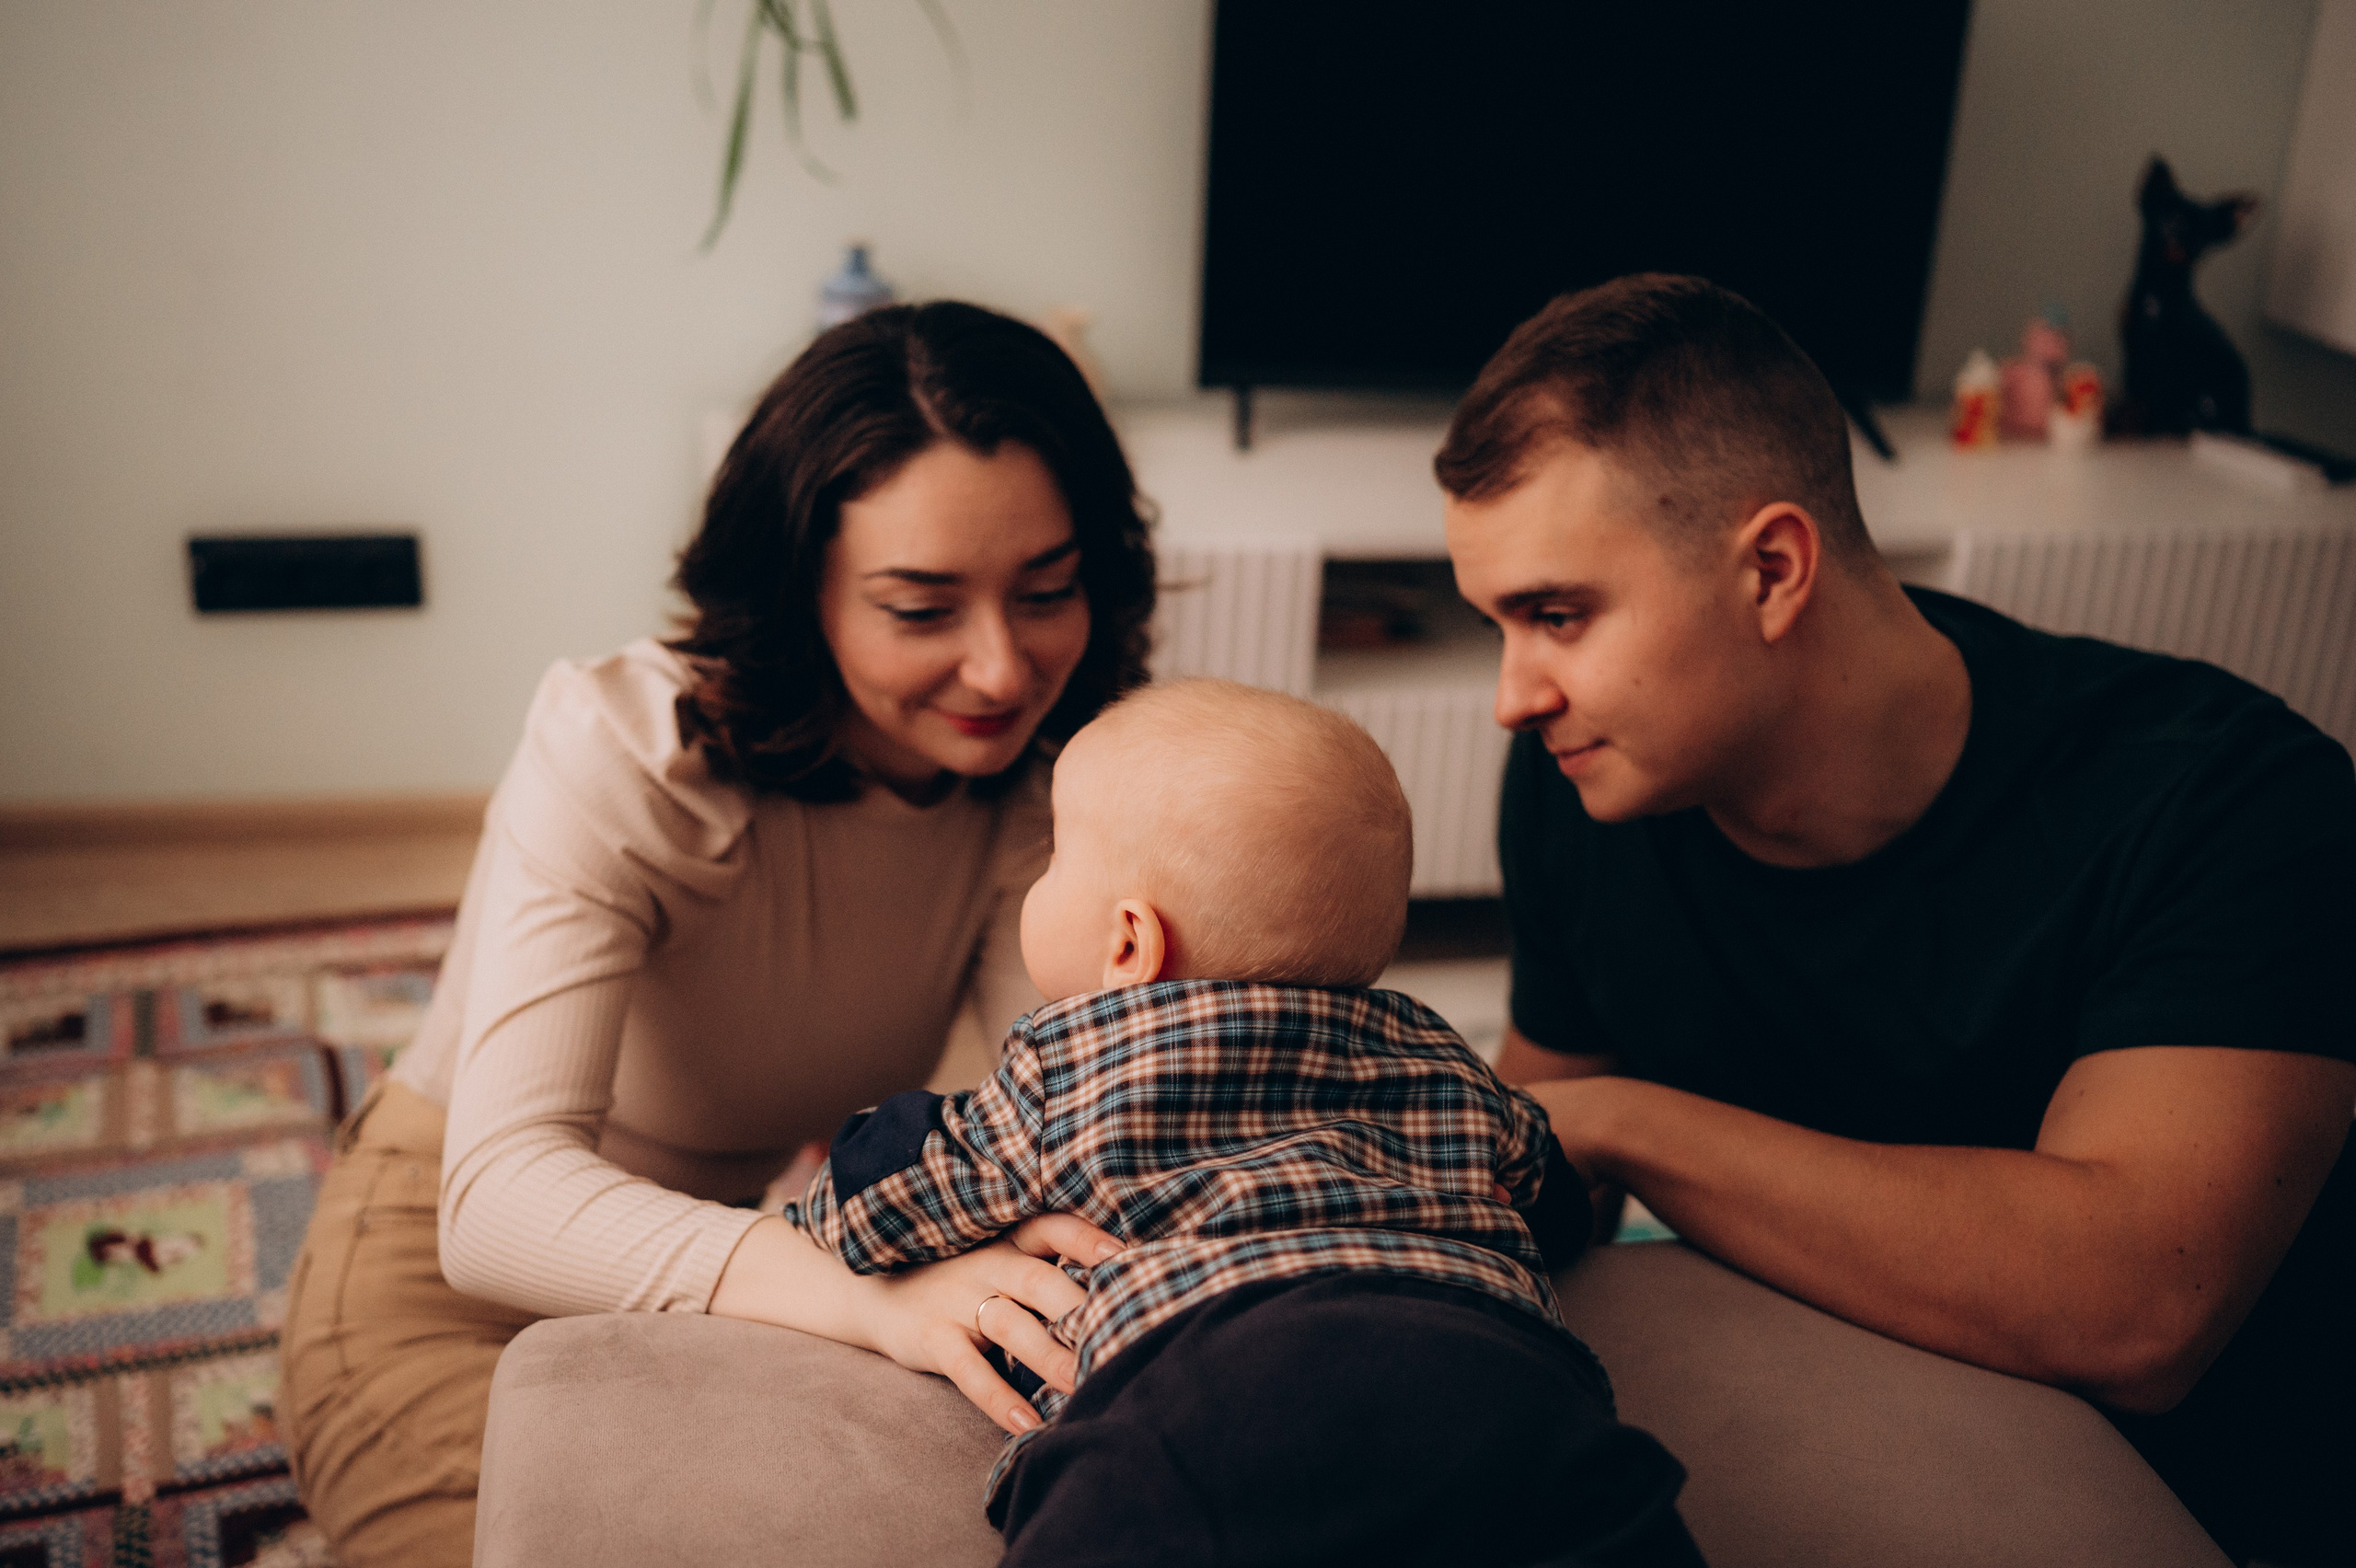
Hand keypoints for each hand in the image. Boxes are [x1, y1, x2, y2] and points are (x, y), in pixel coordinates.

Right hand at [846, 1213, 1121, 1435]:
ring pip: (1011, 1326)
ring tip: (1083, 1384)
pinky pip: (970, 1371)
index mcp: (1009, 1240)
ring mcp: (957, 1300)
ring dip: (1050, 1357)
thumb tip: (1122, 1289)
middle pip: (1038, 1280)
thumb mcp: (999, 1259)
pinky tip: (1028, 1422)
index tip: (1125, 1253)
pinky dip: (1000, 1398)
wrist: (876, 1292)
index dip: (1086, 1239)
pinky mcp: (934, 1338)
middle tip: (1120, 1332)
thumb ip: (1047, 1267)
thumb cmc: (961, 1276)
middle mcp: (986, 1264)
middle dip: (1078, 1306)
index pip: (1051, 1228)